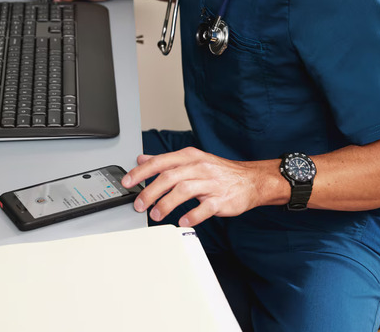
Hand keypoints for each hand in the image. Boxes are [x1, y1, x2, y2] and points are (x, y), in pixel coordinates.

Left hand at [121, 147, 266, 226]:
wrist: (251, 180)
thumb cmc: (219, 172)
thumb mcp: (193, 160)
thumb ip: (167, 160)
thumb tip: (143, 159)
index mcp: (190, 157)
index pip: (161, 162)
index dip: (142, 172)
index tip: (128, 182)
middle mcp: (199, 167)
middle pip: (169, 177)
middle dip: (150, 191)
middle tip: (139, 205)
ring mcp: (211, 183)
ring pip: (184, 190)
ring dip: (166, 204)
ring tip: (156, 215)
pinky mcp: (222, 199)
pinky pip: (204, 208)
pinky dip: (192, 215)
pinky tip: (182, 221)